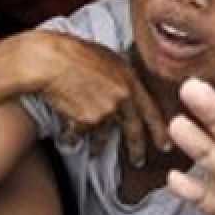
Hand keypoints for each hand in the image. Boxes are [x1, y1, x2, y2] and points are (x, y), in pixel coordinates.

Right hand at [32, 32, 168, 166]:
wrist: (50, 60)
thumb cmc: (72, 53)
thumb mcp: (106, 57)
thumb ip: (119, 76)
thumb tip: (123, 89)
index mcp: (129, 77)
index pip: (150, 108)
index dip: (159, 128)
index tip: (164, 143)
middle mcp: (122, 95)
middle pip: (134, 128)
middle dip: (137, 148)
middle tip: (139, 161)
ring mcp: (106, 109)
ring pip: (104, 135)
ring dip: (99, 146)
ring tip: (96, 154)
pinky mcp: (87, 121)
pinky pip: (80, 135)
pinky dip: (72, 137)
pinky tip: (66, 137)